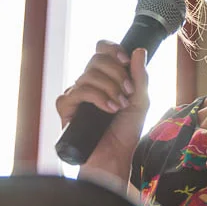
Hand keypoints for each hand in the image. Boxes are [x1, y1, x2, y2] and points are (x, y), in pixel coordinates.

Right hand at [56, 41, 149, 161]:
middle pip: (96, 58)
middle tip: (128, 93)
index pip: (101, 49)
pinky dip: (97, 98)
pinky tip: (108, 110)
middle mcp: (89, 82)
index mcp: (105, 77)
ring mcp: (76, 94)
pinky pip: (78, 91)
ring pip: (88, 75)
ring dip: (110, 89)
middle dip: (117, 74)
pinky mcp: (66, 107)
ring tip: (119, 107)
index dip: (112, 49)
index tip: (126, 62)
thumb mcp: (140, 101)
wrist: (116, 156)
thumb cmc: (126, 131)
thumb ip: (140, 77)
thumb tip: (139, 51)